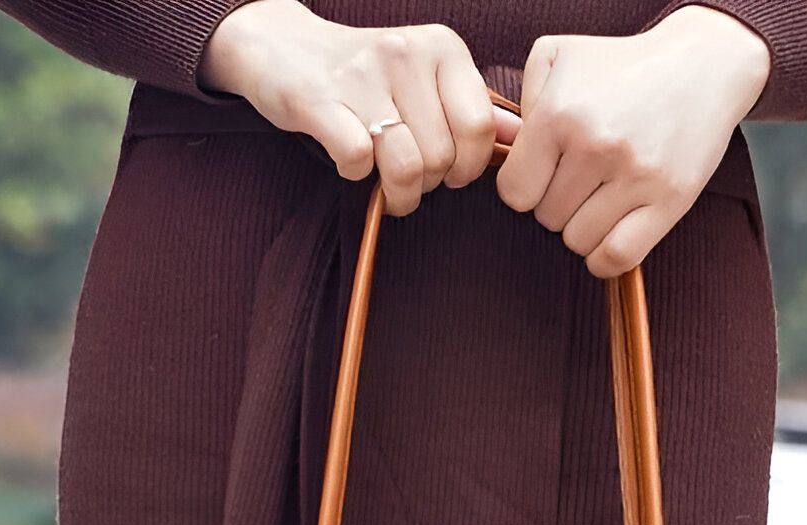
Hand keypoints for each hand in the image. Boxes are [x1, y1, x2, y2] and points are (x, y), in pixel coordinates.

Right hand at [201, 0, 516, 214]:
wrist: (283, 48)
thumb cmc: (367, 77)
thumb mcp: (428, 80)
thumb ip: (472, 109)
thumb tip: (523, 137)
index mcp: (442, 48)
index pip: (481, 130)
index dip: (467, 168)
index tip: (448, 172)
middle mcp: (406, 53)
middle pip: (443, 158)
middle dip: (429, 185)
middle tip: (408, 179)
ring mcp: (362, 75)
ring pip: (407, 167)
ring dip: (397, 194)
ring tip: (386, 188)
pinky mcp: (320, 100)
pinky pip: (358, 162)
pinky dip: (356, 176)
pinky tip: (349, 162)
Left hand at [496, 6, 771, 275]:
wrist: (701, 65)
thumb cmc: (621, 66)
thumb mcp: (559, 57)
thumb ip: (521, 101)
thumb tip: (502, 147)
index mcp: (560, 115)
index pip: (515, 193)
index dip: (525, 188)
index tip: (544, 173)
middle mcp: (596, 146)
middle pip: (546, 219)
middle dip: (557, 203)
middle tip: (581, 177)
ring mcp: (635, 177)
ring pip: (578, 242)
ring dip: (583, 227)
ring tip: (600, 196)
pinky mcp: (669, 201)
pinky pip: (617, 258)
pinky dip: (605, 256)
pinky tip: (610, 232)